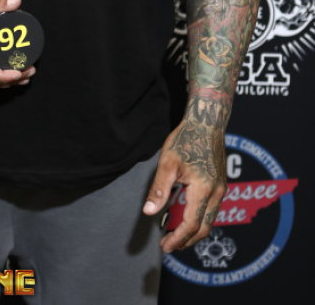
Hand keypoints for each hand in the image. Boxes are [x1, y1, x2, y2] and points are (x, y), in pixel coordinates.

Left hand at [142, 120, 225, 252]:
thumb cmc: (186, 139)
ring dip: (193, 231)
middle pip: (203, 228)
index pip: (191, 224)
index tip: (164, 246)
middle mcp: (216, 193)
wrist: (207, 123)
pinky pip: (212, 210)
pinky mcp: (221, 185)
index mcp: (203, 190)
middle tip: (169, 246)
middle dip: (186, 241)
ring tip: (175, 234)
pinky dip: (199, 219)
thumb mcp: (168, 162)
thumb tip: (149, 212)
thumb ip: (159, 189)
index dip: (177, 239)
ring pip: (209, 220)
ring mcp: (221, 189)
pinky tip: (186, 216)